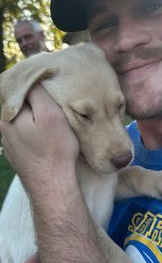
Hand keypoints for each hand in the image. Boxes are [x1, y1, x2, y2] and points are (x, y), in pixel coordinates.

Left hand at [0, 85, 79, 199]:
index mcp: (7, 116)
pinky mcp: (16, 153)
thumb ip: (37, 93)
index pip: (15, 88)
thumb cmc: (55, 149)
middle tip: (49, 98)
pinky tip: (45, 134)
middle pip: (17, 103)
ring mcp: (8, 142)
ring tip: (49, 115)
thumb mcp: (51, 114)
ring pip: (19, 118)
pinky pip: (22, 132)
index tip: (47, 84)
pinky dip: (31, 127)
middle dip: (31, 98)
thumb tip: (30, 76)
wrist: (53, 186)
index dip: (31, 83)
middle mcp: (2, 129)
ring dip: (31, 113)